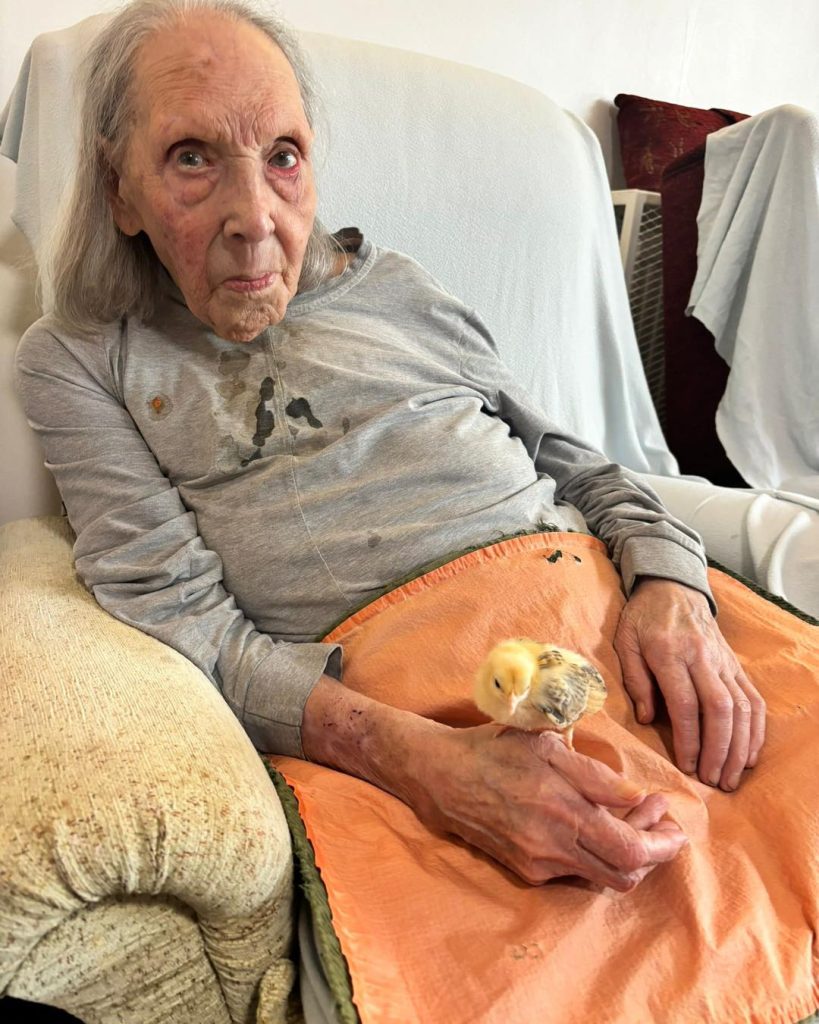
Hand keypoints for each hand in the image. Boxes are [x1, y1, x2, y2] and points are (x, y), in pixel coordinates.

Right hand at [302, 676, 686, 887]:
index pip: (631, 847)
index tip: (666, 810)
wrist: (442, 776)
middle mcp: (553, 842)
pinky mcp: (526, 871)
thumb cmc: (497, 748)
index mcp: (561, 806)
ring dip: (629, 855)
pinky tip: (594, 827)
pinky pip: (577, 872)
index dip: (661, 836)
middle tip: (662, 825)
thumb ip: (595, 774)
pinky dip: (597, 854)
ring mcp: (539, 862)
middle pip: (626, 872)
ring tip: (632, 823)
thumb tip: (636, 797)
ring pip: (604, 877)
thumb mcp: (546, 743)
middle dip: (656, 852)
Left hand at [614, 577, 765, 789]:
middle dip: (719, 750)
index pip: (685, 703)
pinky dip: (755, 729)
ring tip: (731, 776)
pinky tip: (750, 753)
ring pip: (742, 707)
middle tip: (714, 780)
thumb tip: (647, 719)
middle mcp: (701, 657)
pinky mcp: (735, 664)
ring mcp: (723, 661)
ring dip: (740, 746)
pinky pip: (752, 698)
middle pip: (720, 709)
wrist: (672, 586)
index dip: (689, 739)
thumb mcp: (625, 642)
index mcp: (669, 652)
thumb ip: (635, 680)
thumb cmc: (642, 617)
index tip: (687, 766)